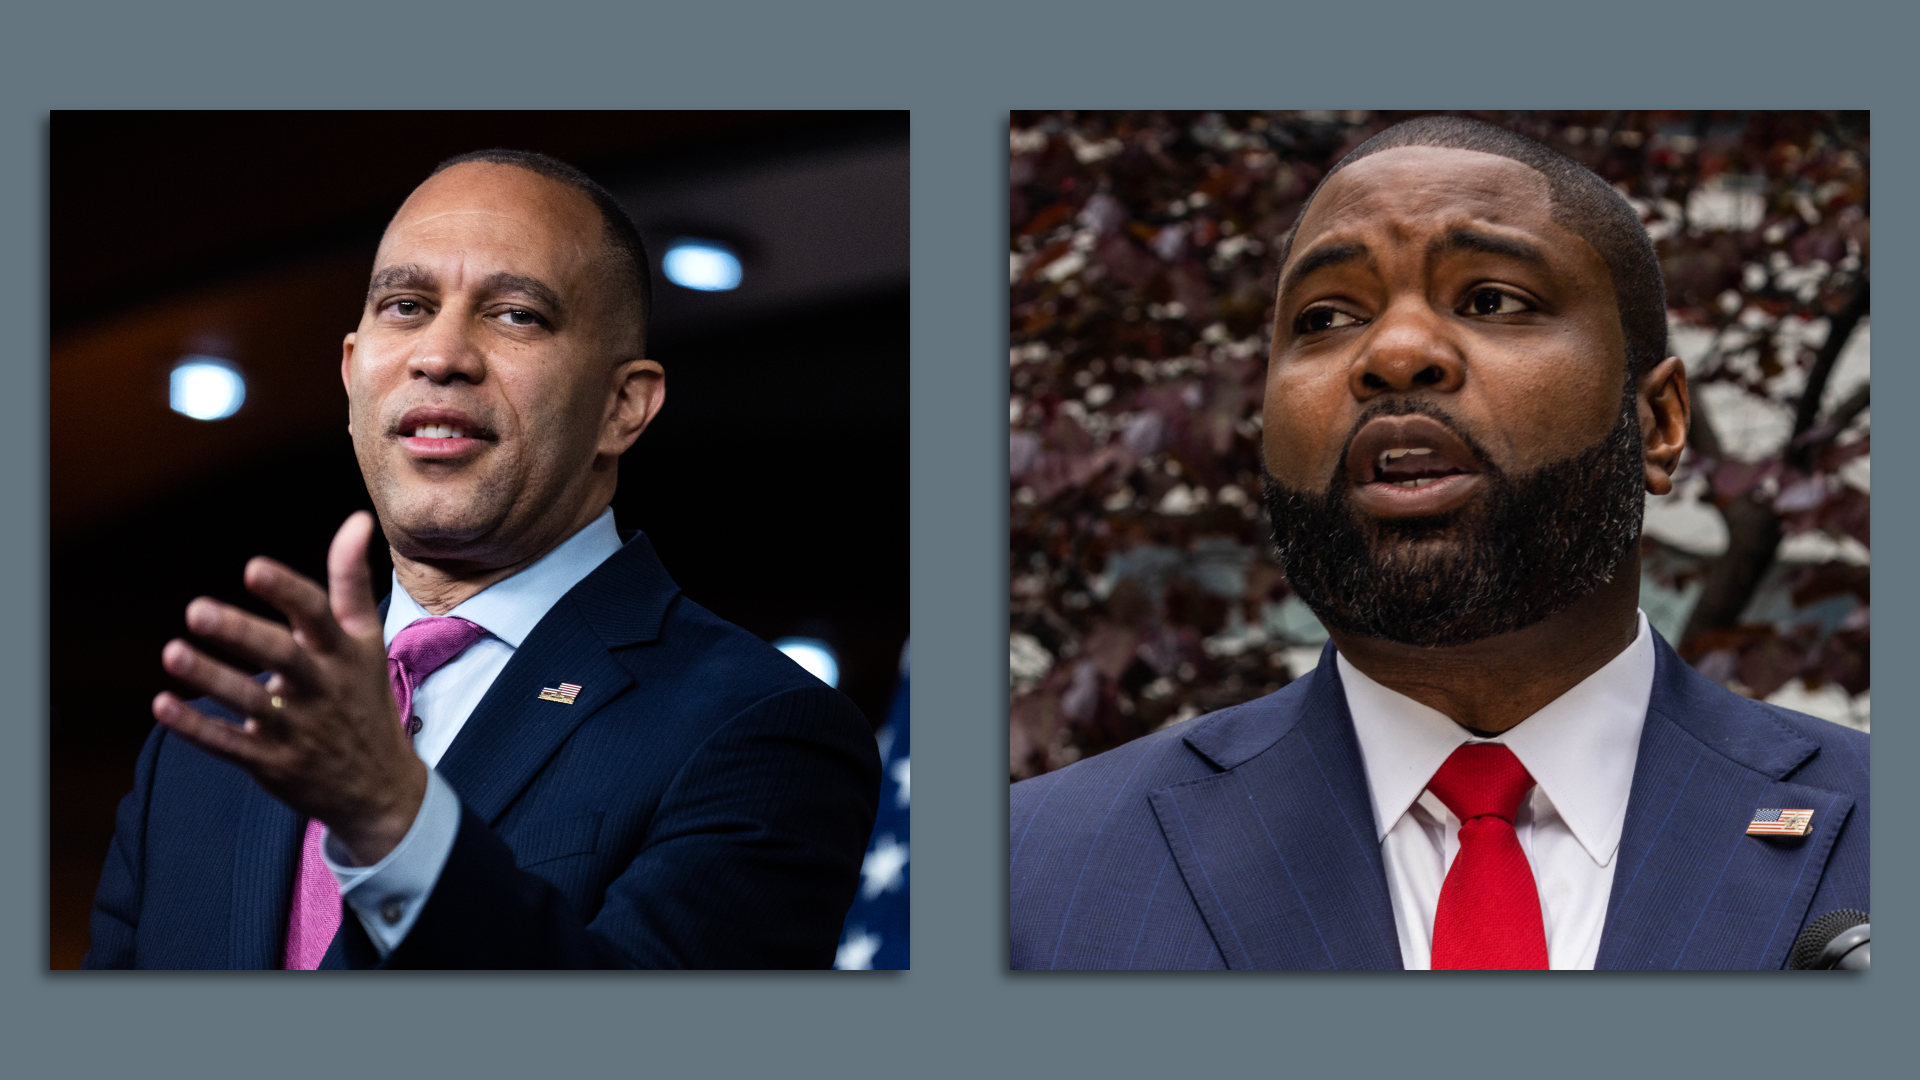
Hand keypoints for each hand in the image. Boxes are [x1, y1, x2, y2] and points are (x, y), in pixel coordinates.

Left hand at [153, 511, 424, 865]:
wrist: (379, 787)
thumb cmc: (363, 698)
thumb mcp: (365, 640)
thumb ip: (350, 581)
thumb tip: (357, 520)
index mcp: (345, 655)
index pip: (318, 616)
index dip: (286, 592)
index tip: (252, 567)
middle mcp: (324, 690)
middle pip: (283, 658)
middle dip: (241, 634)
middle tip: (195, 610)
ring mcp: (299, 730)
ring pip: (251, 703)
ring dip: (210, 678)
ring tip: (171, 652)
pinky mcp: (273, 763)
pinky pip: (230, 745)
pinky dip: (196, 727)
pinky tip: (162, 704)